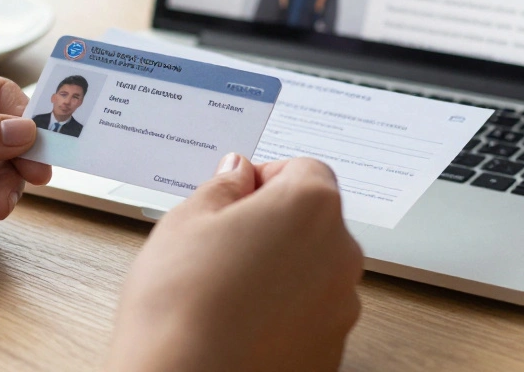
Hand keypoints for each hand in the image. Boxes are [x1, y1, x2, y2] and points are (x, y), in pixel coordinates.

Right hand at [107, 155, 363, 371]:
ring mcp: (341, 309)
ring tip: (224, 291)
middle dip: (272, 227)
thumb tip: (237, 174)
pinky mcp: (330, 352)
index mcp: (311, 207)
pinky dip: (282, 314)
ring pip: (312, 272)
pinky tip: (238, 324)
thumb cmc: (182, 306)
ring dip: (279, 272)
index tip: (233, 197)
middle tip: (220, 246)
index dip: (263, 180)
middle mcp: (340, 255)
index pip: (303, 171)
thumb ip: (222, 187)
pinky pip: (309, 317)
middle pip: (312, 222)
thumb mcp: (186, 221)